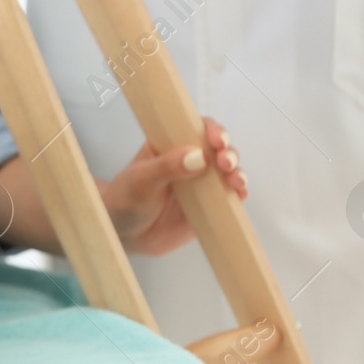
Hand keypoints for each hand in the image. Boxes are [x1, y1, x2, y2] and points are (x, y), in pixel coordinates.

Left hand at [99, 117, 246, 256]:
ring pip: (227, 172)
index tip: (217, 140)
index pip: (196, 128)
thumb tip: (200, 157)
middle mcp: (190, 161)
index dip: (212, 130)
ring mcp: (200, 183)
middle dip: (228, 152)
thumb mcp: (140, 180)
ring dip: (237, 172)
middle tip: (225, 162)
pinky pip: (228, 197)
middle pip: (218, 149)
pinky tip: (240, 194)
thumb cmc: (125, 199)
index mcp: (170, 145)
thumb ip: (166, 167)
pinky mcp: (207, 206)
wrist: (124, 235)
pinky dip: (238, 194)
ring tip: (235, 180)